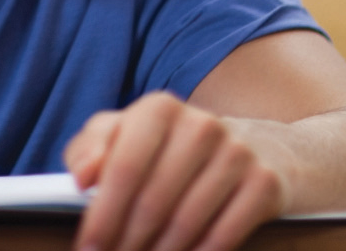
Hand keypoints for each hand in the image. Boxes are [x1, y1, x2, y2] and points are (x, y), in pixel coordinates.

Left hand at [64, 92, 287, 250]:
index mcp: (159, 109)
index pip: (123, 168)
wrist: (252, 148)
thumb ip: (90, 149)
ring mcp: (237, 153)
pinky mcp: (264, 183)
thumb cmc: (169, 147)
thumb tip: (81, 177)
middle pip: (153, 201)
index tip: (89, 248)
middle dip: (127, 241)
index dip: (102, 214)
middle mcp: (201, 125)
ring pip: (186, 221)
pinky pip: (225, 234)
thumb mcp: (125, 134)